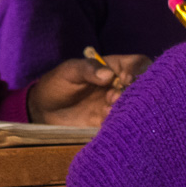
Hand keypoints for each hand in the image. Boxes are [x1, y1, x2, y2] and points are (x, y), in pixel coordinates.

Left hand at [26, 54, 149, 125]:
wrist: (43, 110)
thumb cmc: (57, 84)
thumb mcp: (69, 71)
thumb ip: (87, 69)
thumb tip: (108, 74)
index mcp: (114, 67)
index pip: (138, 64)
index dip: (139, 70)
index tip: (127, 79)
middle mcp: (120, 86)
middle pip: (142, 87)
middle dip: (134, 92)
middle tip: (113, 98)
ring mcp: (116, 105)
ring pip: (135, 106)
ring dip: (126, 108)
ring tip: (106, 109)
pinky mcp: (109, 122)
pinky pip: (123, 123)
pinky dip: (119, 122)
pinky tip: (103, 121)